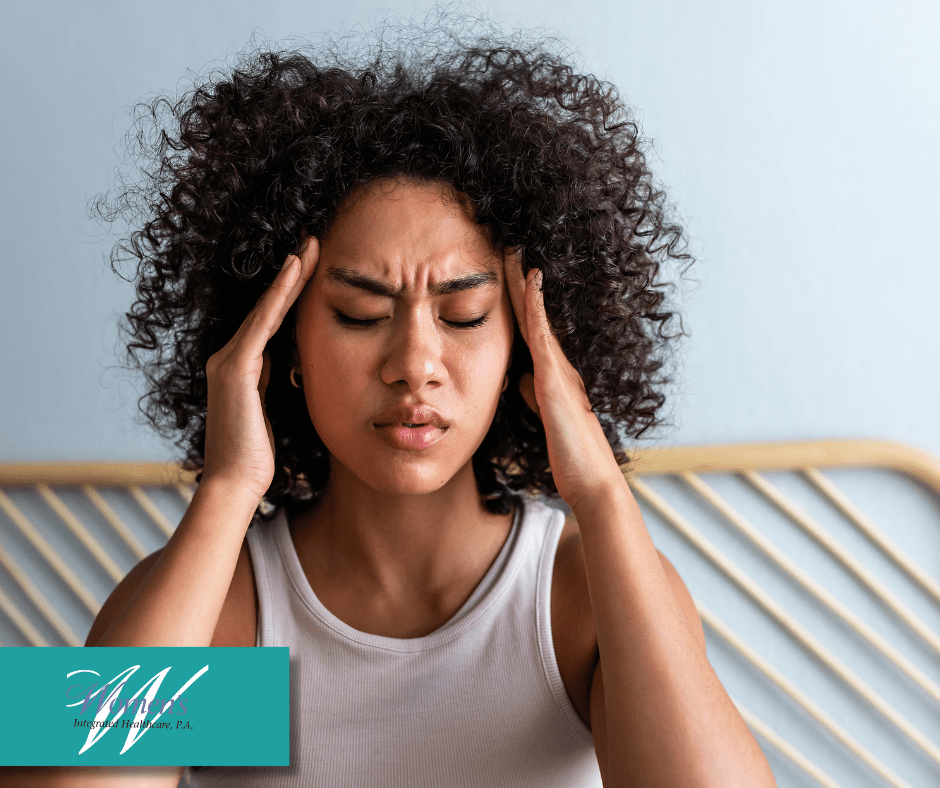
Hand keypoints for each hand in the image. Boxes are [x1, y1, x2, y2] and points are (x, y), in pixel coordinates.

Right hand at [202, 237, 318, 501]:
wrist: (235, 484)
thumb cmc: (259, 457)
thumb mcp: (275, 413)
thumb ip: (278, 386)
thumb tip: (294, 368)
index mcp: (243, 369)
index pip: (273, 322)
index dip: (292, 294)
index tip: (314, 268)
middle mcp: (231, 358)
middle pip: (269, 308)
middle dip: (292, 275)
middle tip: (314, 243)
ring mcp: (229, 360)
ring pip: (267, 308)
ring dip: (290, 276)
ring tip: (311, 247)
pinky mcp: (235, 368)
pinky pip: (264, 322)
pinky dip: (280, 295)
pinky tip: (296, 270)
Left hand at [505, 251, 625, 510]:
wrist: (593, 482)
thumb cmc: (571, 457)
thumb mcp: (546, 419)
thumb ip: (534, 396)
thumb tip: (519, 379)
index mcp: (553, 376)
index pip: (532, 329)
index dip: (521, 301)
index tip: (508, 271)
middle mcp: (558, 366)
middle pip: (534, 313)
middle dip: (521, 280)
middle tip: (510, 244)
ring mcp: (558, 371)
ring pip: (538, 316)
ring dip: (525, 282)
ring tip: (513, 249)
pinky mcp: (555, 382)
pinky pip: (543, 336)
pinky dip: (537, 306)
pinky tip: (530, 281)